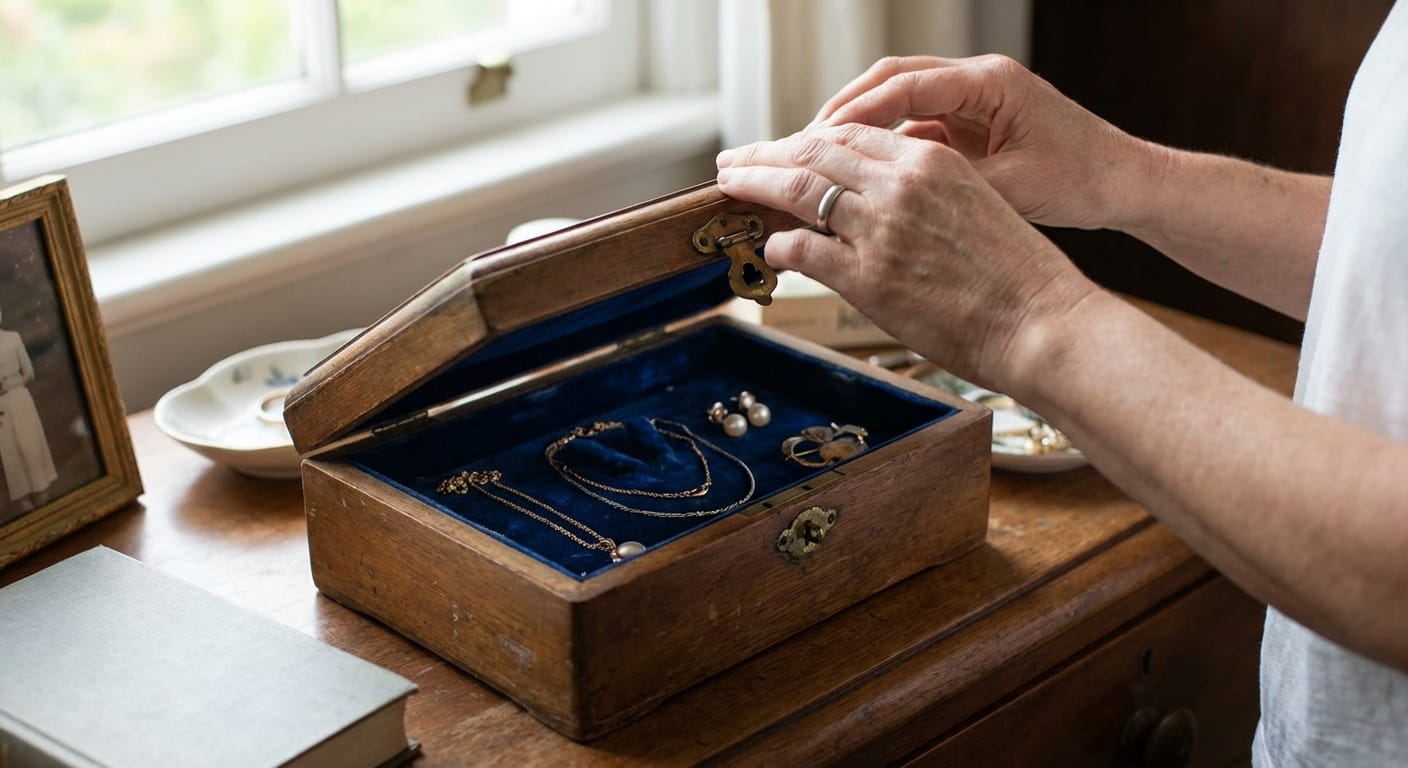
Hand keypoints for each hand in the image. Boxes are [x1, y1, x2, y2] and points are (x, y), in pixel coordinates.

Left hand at [716, 123, 1096, 388]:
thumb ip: (921, 193)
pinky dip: (777, 245)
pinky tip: (769, 248)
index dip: (803, 139)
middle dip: (765, 155)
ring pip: (798, 190)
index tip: (780, 149)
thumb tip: (872, 200)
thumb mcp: (975, 206)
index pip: (848, 133)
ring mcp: (881, 230)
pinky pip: (802, 249)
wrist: (1042, 323)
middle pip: (812, 152)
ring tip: (730, 188)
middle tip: (734, 162)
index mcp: (931, 160)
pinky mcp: (868, 278)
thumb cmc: (1017, 277)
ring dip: (755, 186)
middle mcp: (901, 185)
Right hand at [814, 55, 1160, 230]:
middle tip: (799, 144)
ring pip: (898, 104)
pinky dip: (883, 148)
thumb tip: (888, 198)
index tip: (815, 139)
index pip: (903, 84)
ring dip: (858, 129)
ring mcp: (972, 102)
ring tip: (818, 160)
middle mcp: (977, 82)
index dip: (854, 113)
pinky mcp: (972, 126)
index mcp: (989, 82)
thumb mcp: (1012, 189)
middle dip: (842, 112)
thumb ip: (949, 185)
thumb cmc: (1084, 180)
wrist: (1125, 183)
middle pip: (890, 81)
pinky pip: (914, 128)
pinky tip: (857, 176)